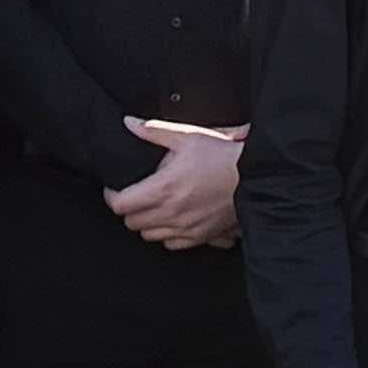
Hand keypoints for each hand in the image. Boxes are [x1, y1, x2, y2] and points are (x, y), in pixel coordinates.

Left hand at [107, 118, 245, 249]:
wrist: (256, 177)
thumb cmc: (223, 156)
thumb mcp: (187, 137)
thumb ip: (153, 131)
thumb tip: (130, 124)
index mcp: (163, 188)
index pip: (120, 205)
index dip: (111, 196)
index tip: (115, 188)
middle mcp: (172, 213)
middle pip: (131, 223)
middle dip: (129, 209)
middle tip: (135, 195)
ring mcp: (186, 228)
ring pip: (149, 236)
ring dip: (146, 222)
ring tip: (154, 206)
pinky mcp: (200, 237)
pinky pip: (171, 244)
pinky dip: (167, 234)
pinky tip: (173, 218)